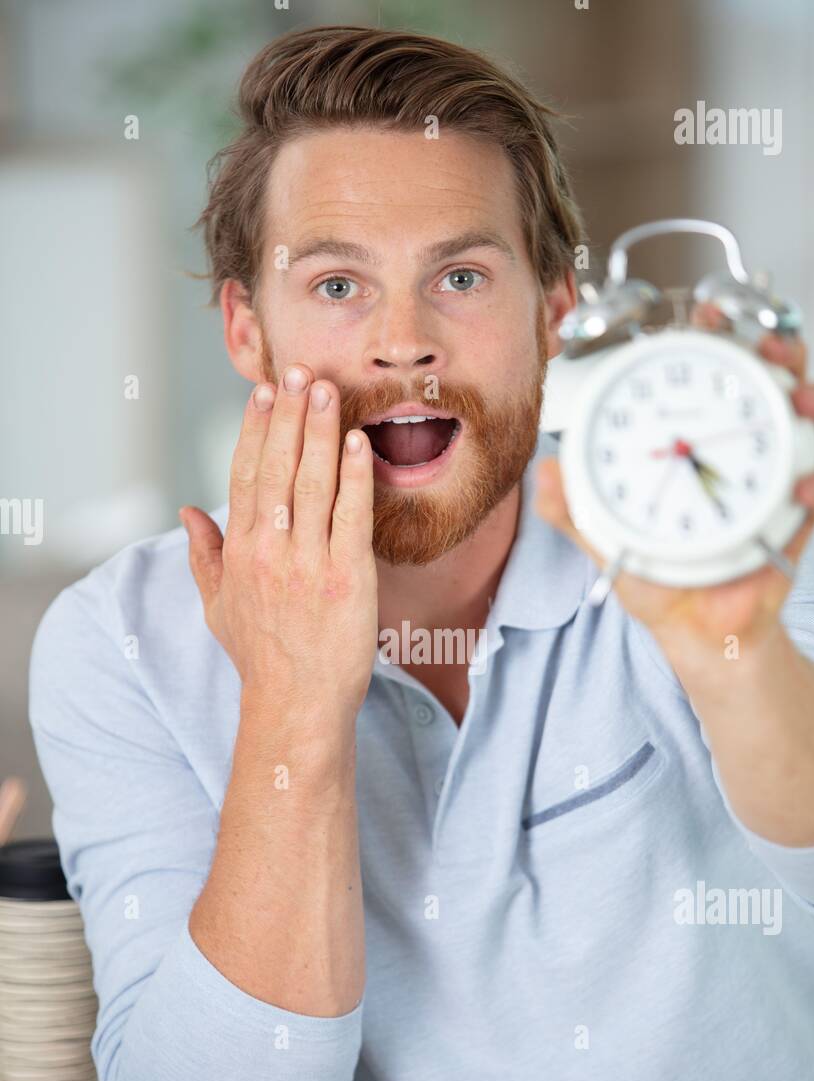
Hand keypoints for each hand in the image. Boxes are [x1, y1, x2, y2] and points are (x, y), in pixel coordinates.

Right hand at [180, 367, 377, 732]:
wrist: (298, 706)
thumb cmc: (262, 658)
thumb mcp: (219, 607)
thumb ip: (205, 556)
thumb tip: (188, 512)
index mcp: (241, 553)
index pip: (246, 476)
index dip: (256, 430)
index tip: (266, 392)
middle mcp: (271, 552)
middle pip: (278, 469)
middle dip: (289, 416)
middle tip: (300, 371)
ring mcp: (308, 564)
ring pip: (313, 484)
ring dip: (319, 432)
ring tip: (326, 389)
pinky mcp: (347, 580)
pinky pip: (351, 517)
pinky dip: (353, 477)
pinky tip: (356, 443)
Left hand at [535, 328, 813, 657]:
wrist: (697, 632)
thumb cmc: (657, 578)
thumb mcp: (608, 538)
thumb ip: (575, 508)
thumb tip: (546, 472)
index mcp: (693, 439)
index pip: (711, 370)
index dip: (717, 334)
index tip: (707, 315)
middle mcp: (739, 445)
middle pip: (773, 376)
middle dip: (779, 349)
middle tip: (767, 348)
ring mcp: (774, 474)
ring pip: (811, 415)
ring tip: (799, 401)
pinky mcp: (798, 513)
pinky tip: (804, 487)